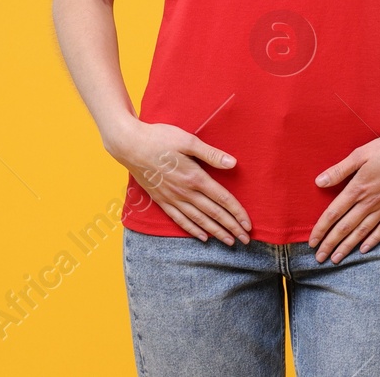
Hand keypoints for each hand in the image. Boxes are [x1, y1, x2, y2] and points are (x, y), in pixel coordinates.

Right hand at [106, 120, 251, 244]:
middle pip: (214, 214)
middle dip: (232, 228)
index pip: (222, 199)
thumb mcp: (188, 140)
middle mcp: (185, 192)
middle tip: (246, 241)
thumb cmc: (160, 138)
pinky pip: (179, 219)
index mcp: (195, 177)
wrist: (129, 145)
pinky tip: (202, 237)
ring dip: (216, 232)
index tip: (249, 225)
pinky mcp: (161, 200)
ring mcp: (172, 198)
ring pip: (198, 220)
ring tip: (229, 242)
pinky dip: (192, 229)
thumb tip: (233, 163)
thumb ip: (211, 154)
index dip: (237, 213)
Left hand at [309, 127, 379, 262]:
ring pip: (362, 232)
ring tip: (336, 259)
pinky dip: (372, 240)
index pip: (334, 213)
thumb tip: (319, 182)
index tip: (311, 241)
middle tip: (319, 258)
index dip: (321, 229)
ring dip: (347, 247)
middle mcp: (370, 201)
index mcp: (358, 187)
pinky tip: (363, 249)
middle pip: (345, 227)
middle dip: (330, 244)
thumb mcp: (361, 153)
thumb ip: (340, 170)